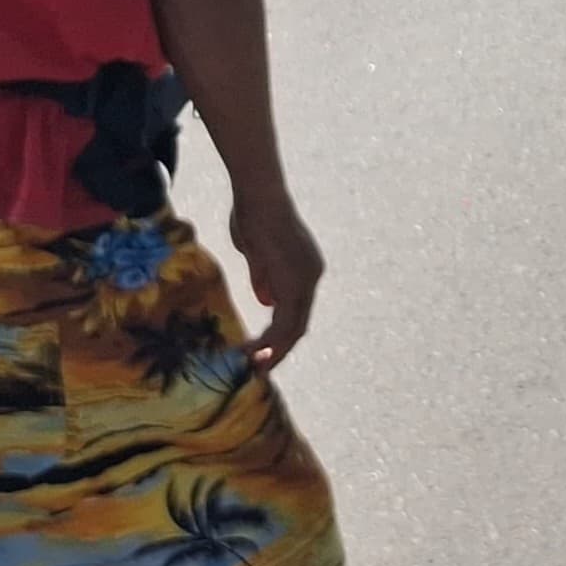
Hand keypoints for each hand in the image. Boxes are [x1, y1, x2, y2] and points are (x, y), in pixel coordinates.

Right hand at [226, 188, 324, 371]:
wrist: (259, 197)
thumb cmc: (254, 216)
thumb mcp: (258, 254)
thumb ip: (264, 279)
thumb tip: (266, 303)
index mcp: (305, 269)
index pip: (296, 310)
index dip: (280, 333)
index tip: (261, 351)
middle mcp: (312, 275)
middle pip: (300, 323)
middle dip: (280, 349)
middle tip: (260, 369)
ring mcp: (306, 279)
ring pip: (295, 327)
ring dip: (274, 350)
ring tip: (253, 366)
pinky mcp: (295, 282)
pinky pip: (285, 321)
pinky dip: (271, 341)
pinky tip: (254, 352)